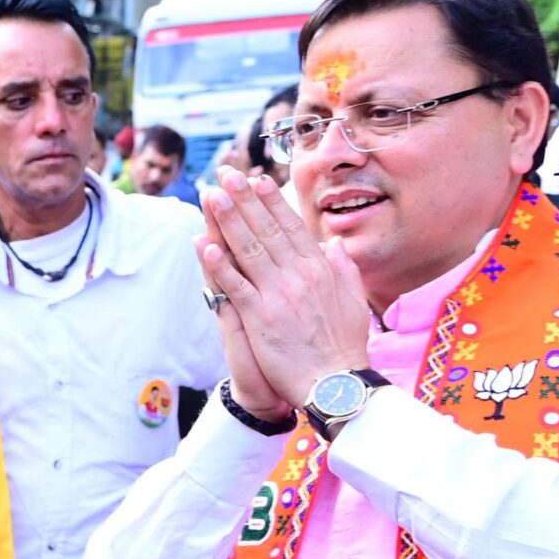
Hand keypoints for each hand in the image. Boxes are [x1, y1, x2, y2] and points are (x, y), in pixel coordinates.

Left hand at [202, 169, 371, 409]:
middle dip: (245, 200)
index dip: (272, 202)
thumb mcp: (352, 301)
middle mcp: (298, 276)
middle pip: (266, 230)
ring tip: (212, 196)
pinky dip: (221, 265)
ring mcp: (278, 295)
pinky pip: (236, 286)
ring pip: (249, 250)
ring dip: (228, 221)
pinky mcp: (260, 318)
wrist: (337, 384)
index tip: (257, 180)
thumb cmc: (344, 347)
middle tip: (227, 174)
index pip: (291, 227)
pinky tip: (205, 244)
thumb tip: (333, 245)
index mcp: (320, 270)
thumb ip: (342, 269)